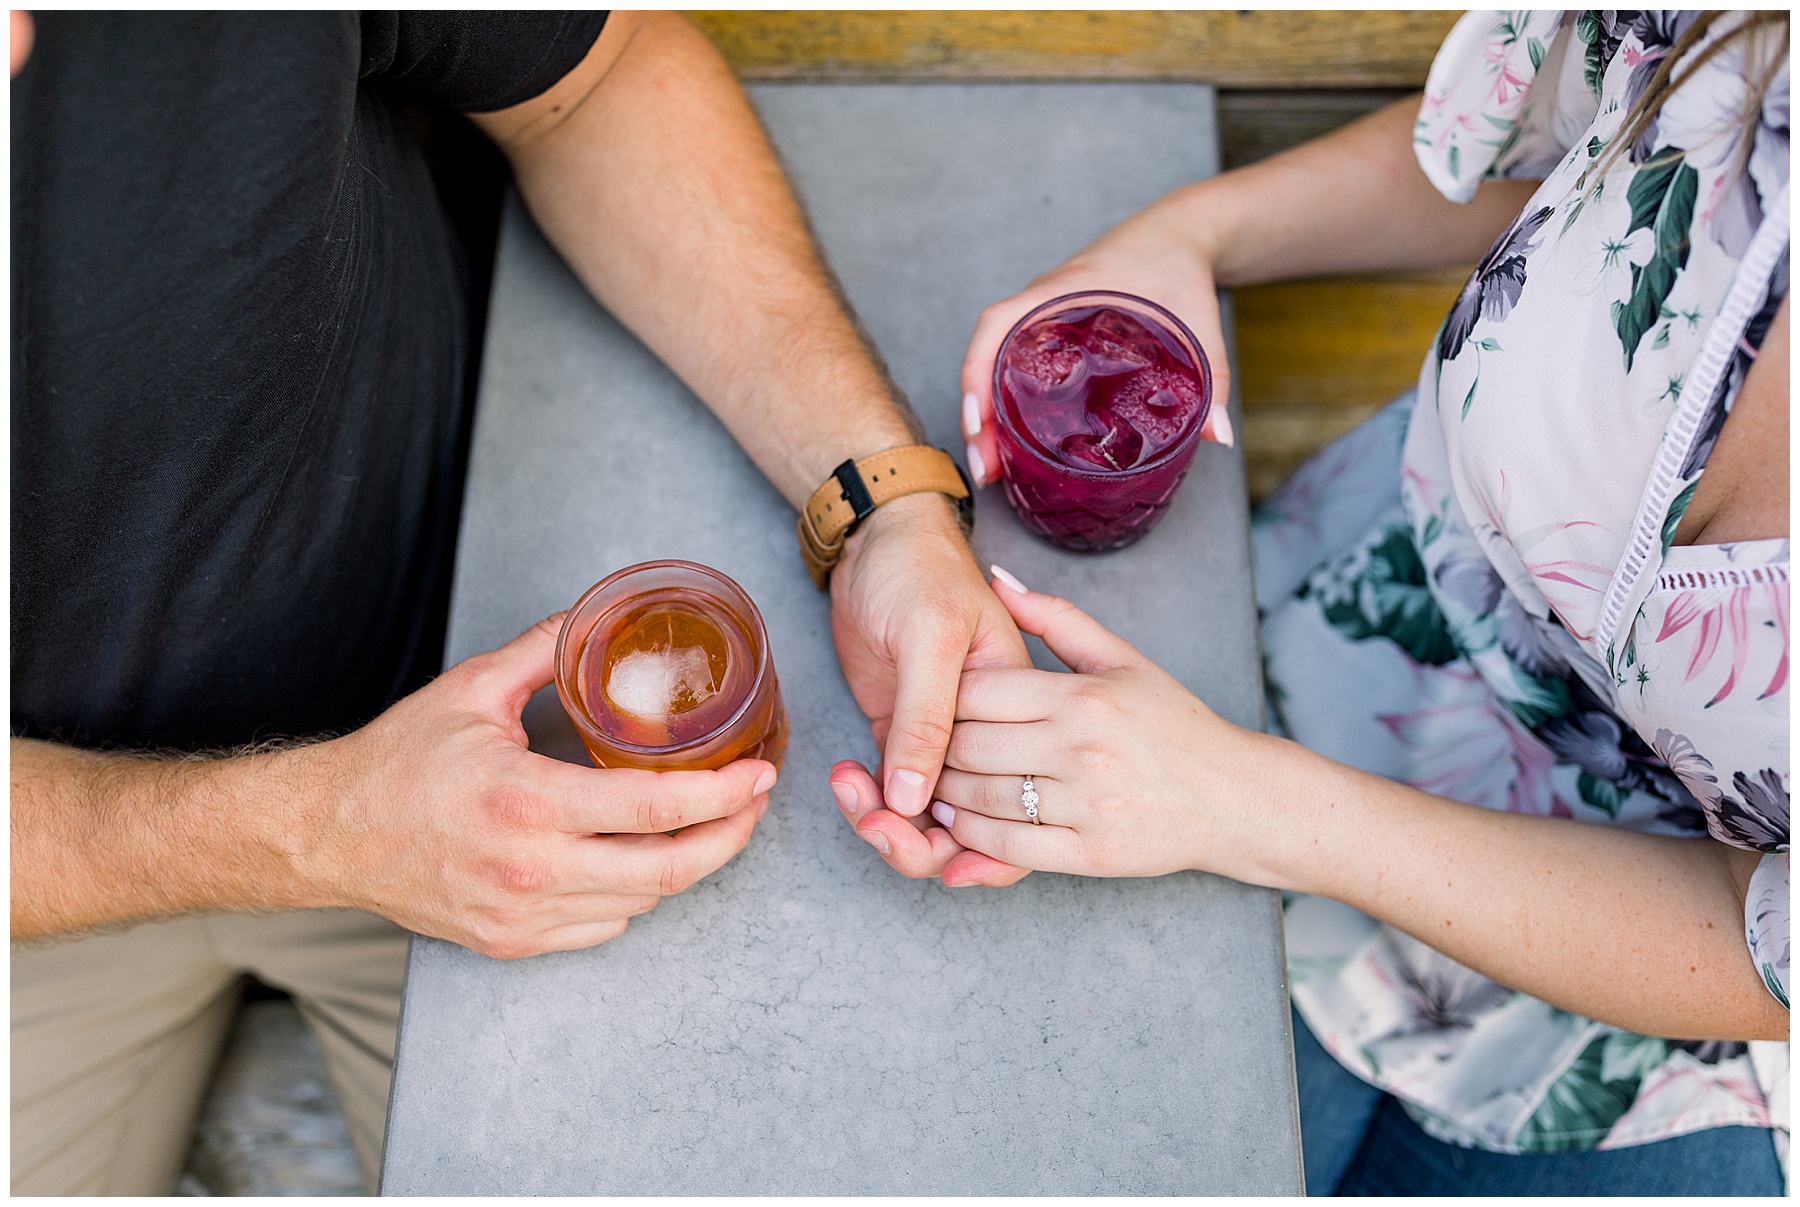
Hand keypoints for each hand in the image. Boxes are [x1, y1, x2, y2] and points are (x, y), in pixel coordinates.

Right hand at [280, 615, 776, 958]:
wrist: (328, 834)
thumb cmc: (397, 762)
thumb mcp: (473, 689)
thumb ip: (546, 648)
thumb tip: (597, 614)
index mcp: (527, 803)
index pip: (655, 808)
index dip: (723, 794)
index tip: (758, 774)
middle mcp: (531, 870)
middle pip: (668, 870)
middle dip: (730, 837)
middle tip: (754, 803)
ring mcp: (523, 916)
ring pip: (642, 903)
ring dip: (686, 866)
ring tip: (711, 825)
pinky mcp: (513, 941)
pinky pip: (603, 926)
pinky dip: (636, 894)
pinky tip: (644, 858)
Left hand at [826, 491, 1031, 886]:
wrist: (876, 541)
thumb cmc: (920, 569)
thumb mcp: (931, 635)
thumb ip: (926, 717)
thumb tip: (914, 800)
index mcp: (1023, 709)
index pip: (1011, 798)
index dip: (965, 834)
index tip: (908, 822)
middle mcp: (990, 736)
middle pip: (971, 826)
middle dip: (915, 838)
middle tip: (871, 818)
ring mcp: (946, 741)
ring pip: (932, 822)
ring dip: (889, 826)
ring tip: (851, 795)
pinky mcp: (906, 739)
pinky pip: (900, 797)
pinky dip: (871, 804)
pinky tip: (846, 781)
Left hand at [927, 568, 1278, 882]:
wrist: (1234, 797)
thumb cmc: (1173, 724)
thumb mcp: (1121, 658)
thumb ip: (1055, 618)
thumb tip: (997, 578)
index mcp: (1083, 697)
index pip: (977, 694)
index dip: (942, 699)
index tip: (935, 704)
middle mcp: (1082, 749)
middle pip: (968, 746)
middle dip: (936, 749)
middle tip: (926, 748)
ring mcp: (1087, 804)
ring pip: (980, 799)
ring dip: (945, 794)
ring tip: (936, 784)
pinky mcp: (1091, 853)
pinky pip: (1008, 845)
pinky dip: (972, 837)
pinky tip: (962, 822)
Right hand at [958, 224, 1233, 487]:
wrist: (1176, 233)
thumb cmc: (1178, 263)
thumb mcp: (1197, 318)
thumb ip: (1212, 374)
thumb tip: (1218, 434)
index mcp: (1065, 289)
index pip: (998, 324)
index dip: (978, 372)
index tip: (977, 420)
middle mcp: (1042, 303)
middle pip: (985, 356)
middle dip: (976, 414)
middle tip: (985, 466)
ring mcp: (1042, 318)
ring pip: (993, 364)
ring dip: (984, 414)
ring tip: (990, 464)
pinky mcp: (1051, 331)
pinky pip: (1011, 365)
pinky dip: (1002, 402)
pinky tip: (1010, 440)